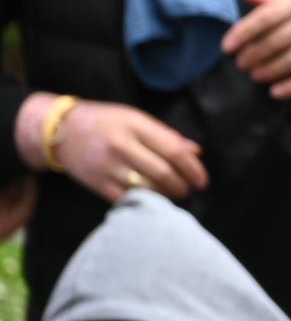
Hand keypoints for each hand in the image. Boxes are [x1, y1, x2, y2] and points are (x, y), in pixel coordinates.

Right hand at [48, 100, 206, 205]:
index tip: (202, 181)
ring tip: (173, 194)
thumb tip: (196, 153)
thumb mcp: (135, 119)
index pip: (174, 151)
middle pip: (163, 172)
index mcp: (135, 126)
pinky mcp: (97, 182)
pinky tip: (153, 200)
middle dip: (182, 186)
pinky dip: (145, 201)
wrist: (59, 130)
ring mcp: (108, 165)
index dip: (193, 169)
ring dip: (166, 195)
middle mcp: (121, 145)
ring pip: (148, 188)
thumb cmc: (104, 122)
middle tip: (188, 190)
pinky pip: (128, 198)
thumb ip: (166, 136)